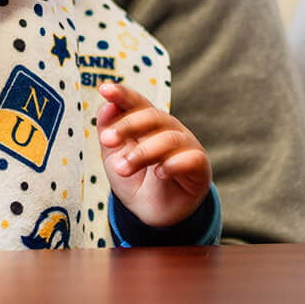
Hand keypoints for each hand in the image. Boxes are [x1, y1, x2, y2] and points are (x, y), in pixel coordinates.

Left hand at [96, 81, 210, 229]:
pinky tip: (160, 172)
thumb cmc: (136, 179)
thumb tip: (107, 105)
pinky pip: (192, 158)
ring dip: (142, 153)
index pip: (137, 102)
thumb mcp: (113, 156)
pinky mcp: (200, 167)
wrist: (154, 213)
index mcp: (148, 123)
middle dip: (127, 126)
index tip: (104, 89)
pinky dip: (174, 163)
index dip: (122, 94)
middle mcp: (169, 129)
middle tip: (107, 140)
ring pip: (168, 139)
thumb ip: (108, 130)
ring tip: (123, 168)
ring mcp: (186, 146)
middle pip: (152, 116)